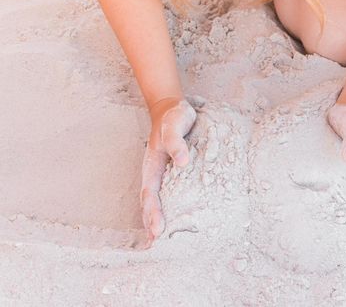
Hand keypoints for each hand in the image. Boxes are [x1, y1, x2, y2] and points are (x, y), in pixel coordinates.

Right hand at [141, 98, 196, 246]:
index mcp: (152, 164)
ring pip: (159, 201)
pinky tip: (176, 222)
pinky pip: (170, 194)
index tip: (158, 229)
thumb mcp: (175, 123)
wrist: (172, 109)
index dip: (153, 212)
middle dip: (151, 223)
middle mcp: (155, 172)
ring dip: (157, 220)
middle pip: (150, 202)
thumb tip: (184, 162)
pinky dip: (170, 210)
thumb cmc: (174, 117)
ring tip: (160, 243)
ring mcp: (163, 174)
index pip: (150, 192)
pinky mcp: (174, 174)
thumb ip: (177, 142)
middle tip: (157, 246)